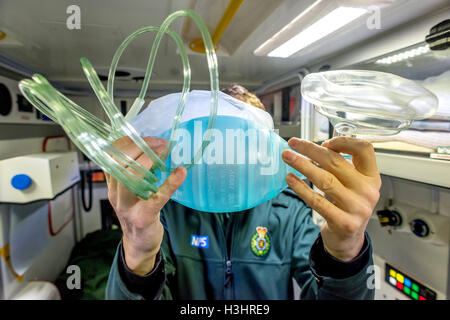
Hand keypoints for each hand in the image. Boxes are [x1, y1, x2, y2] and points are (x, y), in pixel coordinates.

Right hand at [105, 136, 185, 274]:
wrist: (139, 243)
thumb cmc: (137, 211)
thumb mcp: (132, 188)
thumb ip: (139, 169)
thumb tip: (158, 146)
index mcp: (112, 183)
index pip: (111, 154)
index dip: (128, 142)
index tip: (147, 138)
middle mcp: (115, 193)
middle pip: (118, 163)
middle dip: (139, 147)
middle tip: (159, 143)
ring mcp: (127, 206)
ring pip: (130, 177)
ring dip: (148, 160)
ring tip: (164, 151)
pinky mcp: (143, 217)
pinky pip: (157, 197)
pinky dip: (170, 183)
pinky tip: (180, 173)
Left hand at [282, 137, 380, 261]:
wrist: (348, 240)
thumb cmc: (346, 207)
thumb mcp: (352, 185)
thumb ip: (341, 167)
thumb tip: (315, 148)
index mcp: (371, 177)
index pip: (365, 150)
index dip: (344, 142)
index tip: (324, 142)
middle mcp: (367, 191)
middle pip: (337, 162)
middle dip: (311, 150)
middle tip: (293, 143)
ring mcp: (357, 208)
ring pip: (325, 180)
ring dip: (302, 165)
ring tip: (287, 157)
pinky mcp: (343, 222)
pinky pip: (317, 201)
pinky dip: (301, 188)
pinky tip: (290, 179)